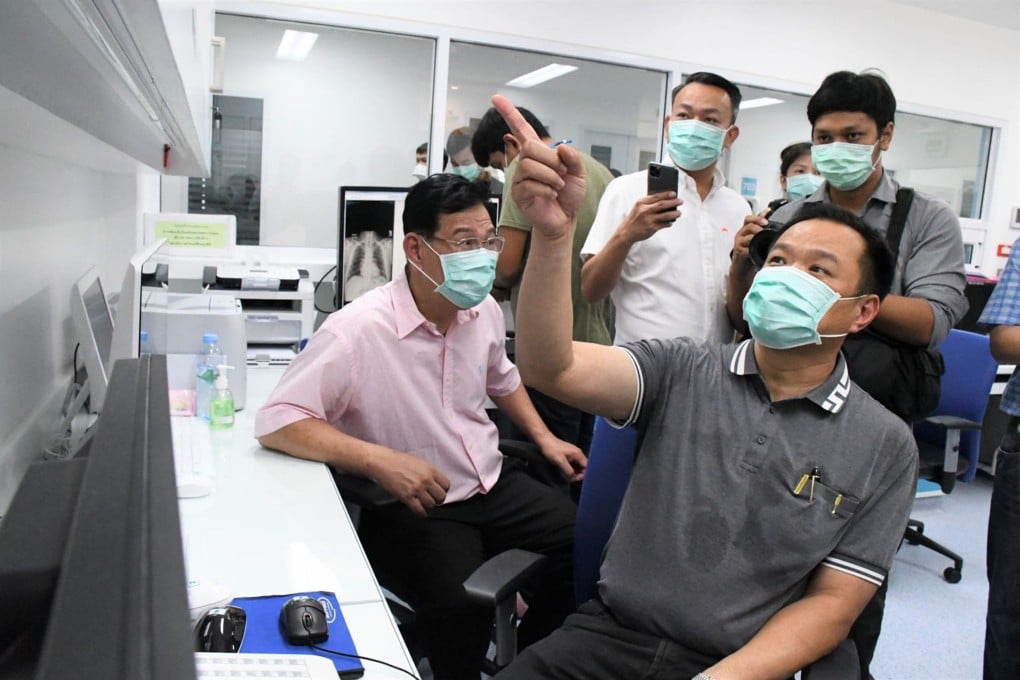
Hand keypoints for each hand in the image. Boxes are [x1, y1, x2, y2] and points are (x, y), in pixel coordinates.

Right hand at [371, 449, 450, 515]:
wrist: (383, 462)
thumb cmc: (398, 460)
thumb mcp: (419, 462)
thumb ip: (429, 472)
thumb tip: (435, 482)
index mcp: (431, 469)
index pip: (446, 485)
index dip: (443, 490)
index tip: (439, 491)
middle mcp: (426, 480)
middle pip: (441, 496)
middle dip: (438, 499)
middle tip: (433, 499)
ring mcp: (417, 489)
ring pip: (431, 504)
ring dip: (429, 505)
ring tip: (425, 504)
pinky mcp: (407, 497)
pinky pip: (419, 510)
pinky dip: (421, 513)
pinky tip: (421, 512)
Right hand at [492, 95, 585, 239]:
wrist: (565, 218)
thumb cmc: (568, 194)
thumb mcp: (578, 173)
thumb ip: (573, 158)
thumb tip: (561, 148)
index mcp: (538, 152)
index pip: (521, 128)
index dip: (509, 113)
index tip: (496, 98)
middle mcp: (525, 162)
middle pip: (529, 147)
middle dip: (551, 160)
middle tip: (562, 173)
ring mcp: (519, 178)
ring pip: (529, 165)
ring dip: (550, 176)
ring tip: (557, 186)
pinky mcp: (518, 194)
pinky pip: (529, 184)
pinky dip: (546, 189)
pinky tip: (550, 195)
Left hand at [537, 435, 586, 482]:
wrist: (544, 440)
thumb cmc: (552, 450)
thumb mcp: (560, 462)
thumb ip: (568, 471)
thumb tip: (574, 479)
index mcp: (578, 454)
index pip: (586, 466)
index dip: (583, 474)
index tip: (576, 479)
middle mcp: (577, 454)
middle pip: (583, 466)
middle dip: (579, 474)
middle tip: (571, 479)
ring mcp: (572, 454)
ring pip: (577, 466)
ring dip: (574, 472)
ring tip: (568, 477)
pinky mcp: (567, 455)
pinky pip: (572, 464)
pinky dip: (570, 469)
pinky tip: (566, 472)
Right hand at [619, 192, 682, 243]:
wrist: (626, 232)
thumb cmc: (635, 218)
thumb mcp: (638, 207)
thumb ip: (649, 203)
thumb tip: (666, 201)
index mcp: (641, 203)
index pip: (656, 196)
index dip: (666, 194)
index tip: (674, 193)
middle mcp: (644, 210)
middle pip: (662, 204)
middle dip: (673, 202)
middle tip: (680, 201)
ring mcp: (648, 219)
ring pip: (665, 215)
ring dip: (674, 214)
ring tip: (679, 213)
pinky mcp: (651, 228)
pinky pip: (664, 224)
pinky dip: (669, 223)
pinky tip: (671, 222)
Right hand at [731, 210, 769, 263]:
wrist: (742, 268)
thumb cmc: (750, 252)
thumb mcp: (757, 239)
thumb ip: (762, 226)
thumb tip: (769, 211)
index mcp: (745, 230)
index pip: (749, 218)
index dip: (758, 217)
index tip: (767, 220)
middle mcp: (741, 234)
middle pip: (749, 224)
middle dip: (759, 225)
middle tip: (767, 228)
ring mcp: (739, 243)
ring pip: (749, 236)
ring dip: (758, 236)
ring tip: (765, 239)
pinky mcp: (738, 252)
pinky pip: (747, 248)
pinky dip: (754, 248)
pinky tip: (760, 249)